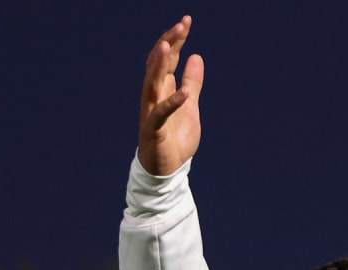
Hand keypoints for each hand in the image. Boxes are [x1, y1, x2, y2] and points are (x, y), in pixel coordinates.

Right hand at [138, 16, 203, 175]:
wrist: (167, 169)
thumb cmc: (175, 137)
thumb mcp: (190, 106)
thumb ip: (192, 83)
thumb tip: (196, 56)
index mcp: (162, 88)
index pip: (167, 58)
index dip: (176, 40)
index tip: (186, 22)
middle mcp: (153, 96)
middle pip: (158, 63)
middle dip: (169, 43)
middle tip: (181, 25)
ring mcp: (151, 111)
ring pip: (151, 82)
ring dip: (159, 64)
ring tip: (169, 45)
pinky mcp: (153, 129)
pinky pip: (160, 113)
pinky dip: (172, 103)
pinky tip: (183, 93)